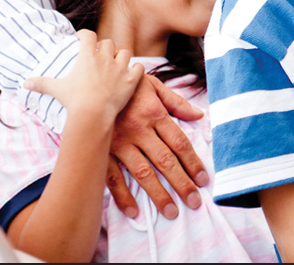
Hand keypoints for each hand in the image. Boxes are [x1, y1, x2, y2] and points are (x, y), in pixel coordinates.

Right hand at [23, 30, 141, 126]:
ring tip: (116, 64)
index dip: (85, 34)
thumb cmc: (73, 101)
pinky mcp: (131, 80)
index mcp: (87, 57)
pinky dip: (136, 70)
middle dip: (104, 48)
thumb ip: (41, 83)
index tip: (82, 38)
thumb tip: (24, 83)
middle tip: (100, 56)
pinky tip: (132, 73)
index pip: (88, 35)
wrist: (92, 115)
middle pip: (108, 43)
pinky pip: (139, 67)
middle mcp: (105, 59)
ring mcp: (120, 69)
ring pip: (125, 52)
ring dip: (121, 56)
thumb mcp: (56, 89)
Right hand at [104, 72, 208, 218]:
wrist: (90, 82)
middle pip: (165, 161)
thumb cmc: (125, 84)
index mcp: (154, 113)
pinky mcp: (101, 151)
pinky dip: (123, 196)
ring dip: (158, 194)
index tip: (203, 180)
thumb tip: (199, 115)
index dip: (193, 162)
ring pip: (142, 173)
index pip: (179, 143)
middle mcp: (138, 130)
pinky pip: (113, 177)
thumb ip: (177, 102)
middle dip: (181, 183)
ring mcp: (118, 142)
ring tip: (171, 211)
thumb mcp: (153, 85)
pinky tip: (134, 211)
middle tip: (194, 202)